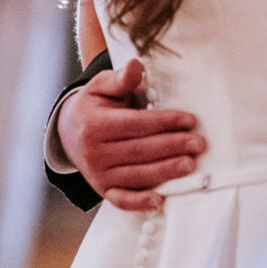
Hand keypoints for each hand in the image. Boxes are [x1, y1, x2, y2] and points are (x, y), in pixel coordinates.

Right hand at [58, 58, 205, 210]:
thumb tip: (136, 65)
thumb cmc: (94, 105)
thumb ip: (121, 79)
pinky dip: (139, 202)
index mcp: (96, 125)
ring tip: (190, 165)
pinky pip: (121, 199)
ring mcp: (98, 174)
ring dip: (165, 172)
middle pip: (140, 151)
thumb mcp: (101, 86)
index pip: (136, 124)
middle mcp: (95, 152)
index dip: (164, 122)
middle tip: (199, 144)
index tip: (190, 120)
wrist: (67, 132)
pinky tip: (160, 200)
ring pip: (136, 175)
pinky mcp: (102, 190)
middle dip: (172, 147)